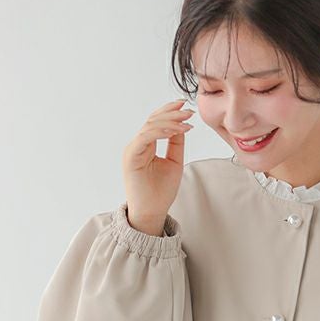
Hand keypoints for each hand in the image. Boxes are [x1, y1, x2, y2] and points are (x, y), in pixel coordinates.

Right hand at [121, 98, 195, 232]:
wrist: (151, 212)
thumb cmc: (160, 192)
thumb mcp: (174, 162)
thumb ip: (176, 144)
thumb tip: (182, 127)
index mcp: (145, 146)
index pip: (156, 122)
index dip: (170, 112)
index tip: (186, 107)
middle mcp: (137, 145)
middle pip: (152, 120)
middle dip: (171, 112)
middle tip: (188, 110)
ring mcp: (133, 150)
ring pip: (150, 126)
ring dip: (170, 121)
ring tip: (186, 121)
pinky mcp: (131, 156)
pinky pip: (145, 137)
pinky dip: (161, 132)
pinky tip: (175, 131)